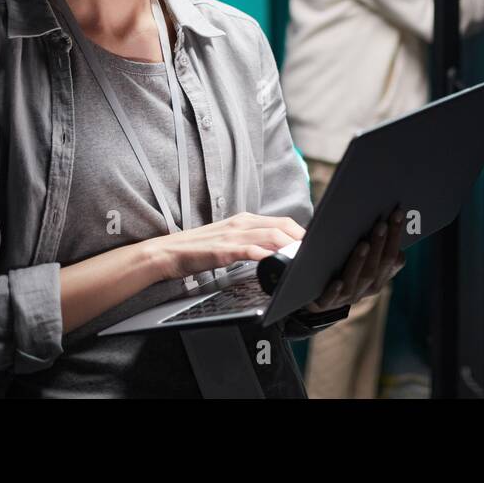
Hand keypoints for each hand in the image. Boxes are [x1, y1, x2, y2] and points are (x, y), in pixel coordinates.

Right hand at [147, 212, 304, 282]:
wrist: (167, 252)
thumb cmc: (198, 249)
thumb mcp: (229, 240)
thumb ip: (250, 242)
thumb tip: (273, 251)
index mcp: (245, 219)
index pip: (282, 222)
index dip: (300, 233)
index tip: (312, 246)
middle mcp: (241, 223)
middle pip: (282, 226)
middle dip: (302, 240)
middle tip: (316, 254)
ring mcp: (233, 235)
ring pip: (271, 236)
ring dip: (291, 247)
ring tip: (304, 259)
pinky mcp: (223, 249)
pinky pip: (250, 250)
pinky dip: (267, 256)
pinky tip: (277, 263)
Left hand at [305, 208, 405, 312]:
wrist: (316, 295)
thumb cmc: (342, 267)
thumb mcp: (361, 258)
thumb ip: (375, 247)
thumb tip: (388, 224)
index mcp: (378, 278)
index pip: (392, 257)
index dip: (395, 236)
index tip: (397, 213)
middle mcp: (365, 289)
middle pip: (375, 268)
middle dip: (380, 245)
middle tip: (381, 224)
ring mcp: (345, 297)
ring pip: (357, 281)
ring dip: (360, 262)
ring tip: (363, 244)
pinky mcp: (324, 303)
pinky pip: (330, 299)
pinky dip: (334, 291)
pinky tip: (337, 281)